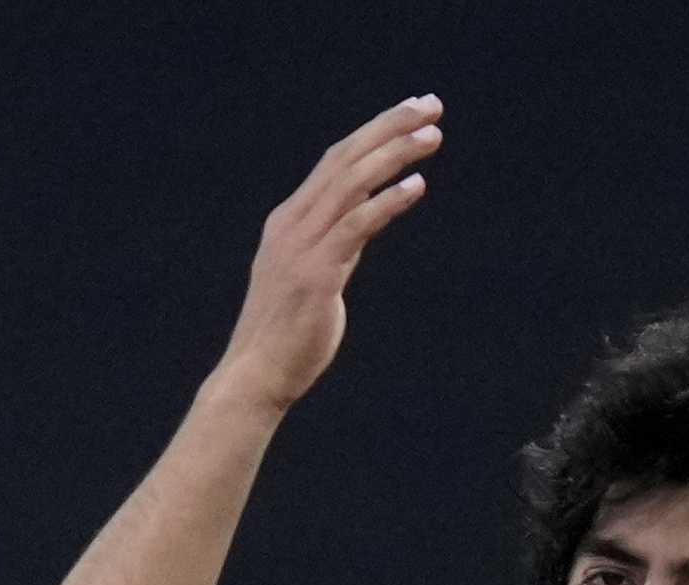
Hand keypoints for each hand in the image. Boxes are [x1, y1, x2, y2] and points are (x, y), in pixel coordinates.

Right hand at [209, 96, 443, 412]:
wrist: (256, 375)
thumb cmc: (286, 334)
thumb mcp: (306, 275)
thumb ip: (331, 246)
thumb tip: (358, 230)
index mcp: (289, 220)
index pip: (335, 161)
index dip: (374, 132)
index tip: (410, 114)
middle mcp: (293, 223)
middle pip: (345, 158)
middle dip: (389, 126)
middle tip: (430, 105)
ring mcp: (302, 247)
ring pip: (352, 183)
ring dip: (395, 154)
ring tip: (432, 137)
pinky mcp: (317, 274)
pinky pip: (357, 226)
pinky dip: (387, 201)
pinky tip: (417, 186)